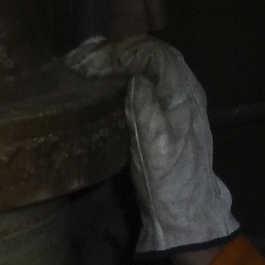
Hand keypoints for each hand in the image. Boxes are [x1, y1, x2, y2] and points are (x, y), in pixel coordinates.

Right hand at [64, 35, 238, 258]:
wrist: (186, 214)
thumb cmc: (169, 184)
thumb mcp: (156, 149)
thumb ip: (146, 109)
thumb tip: (134, 77)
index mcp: (183, 93)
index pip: (150, 53)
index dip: (117, 53)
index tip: (87, 65)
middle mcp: (183, 89)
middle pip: (148, 52)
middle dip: (113, 51)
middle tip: (78, 59)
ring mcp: (176, 99)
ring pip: (145, 63)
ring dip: (115, 60)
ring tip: (83, 63)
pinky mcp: (166, 112)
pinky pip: (144, 78)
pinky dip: (120, 73)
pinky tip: (100, 78)